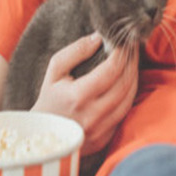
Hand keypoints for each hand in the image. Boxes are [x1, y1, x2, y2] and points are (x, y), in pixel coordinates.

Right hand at [31, 32, 138, 155]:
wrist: (42, 134)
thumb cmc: (49, 98)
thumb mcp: (55, 70)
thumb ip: (76, 51)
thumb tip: (99, 37)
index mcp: (78, 96)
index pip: (111, 70)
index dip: (121, 53)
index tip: (124, 41)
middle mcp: (92, 115)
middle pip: (125, 84)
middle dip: (131, 62)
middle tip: (132, 48)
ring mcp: (101, 129)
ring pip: (129, 98)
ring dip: (134, 78)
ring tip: (131, 62)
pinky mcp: (106, 138)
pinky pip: (125, 112)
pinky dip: (129, 95)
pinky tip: (126, 82)